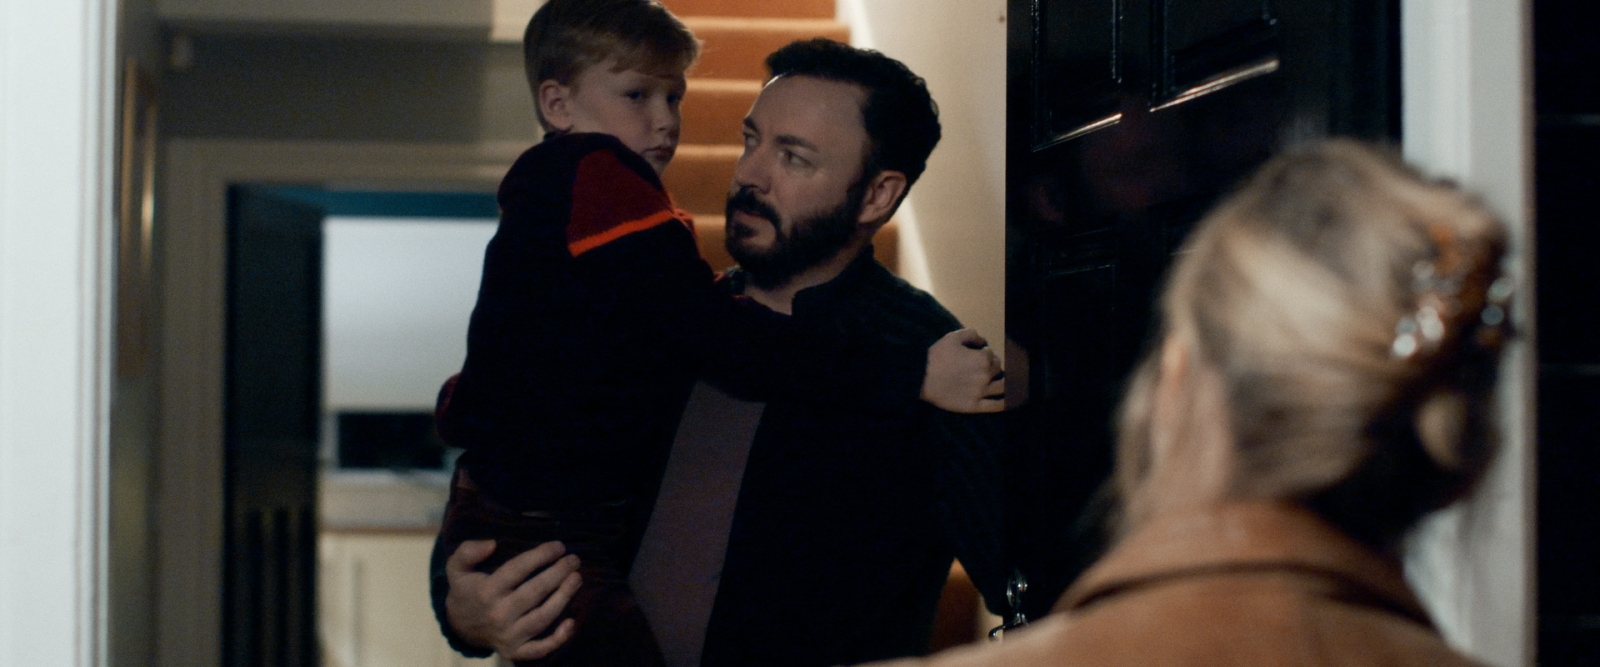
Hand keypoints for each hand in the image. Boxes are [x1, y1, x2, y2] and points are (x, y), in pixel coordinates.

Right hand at [445, 539, 581, 660]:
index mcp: (486, 592)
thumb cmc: (466, 590)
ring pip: (542, 618)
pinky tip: (572, 622)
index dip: (540, 556)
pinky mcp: (514, 651)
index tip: (559, 546)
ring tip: (577, 579)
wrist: (460, 627)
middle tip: (574, 560)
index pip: (517, 570)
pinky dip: (557, 639)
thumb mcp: (457, 568)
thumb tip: (492, 544)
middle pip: (535, 592)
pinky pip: (539, 649)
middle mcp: (498, 614)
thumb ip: (467, 552)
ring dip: (564, 598)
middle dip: (558, 574)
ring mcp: (508, 636)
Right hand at [921, 328, 1004, 412]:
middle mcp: (986, 376)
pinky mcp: (975, 406)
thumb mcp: (953, 337)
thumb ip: (972, 335)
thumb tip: (984, 341)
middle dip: (992, 367)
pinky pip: (996, 406)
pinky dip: (1006, 403)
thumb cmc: (936, 356)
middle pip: (998, 369)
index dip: (984, 354)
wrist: (920, 377)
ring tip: (1000, 382)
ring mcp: (982, 392)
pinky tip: (1010, 401)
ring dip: (1003, 382)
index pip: (992, 355)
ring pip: (1002, 387)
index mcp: (983, 359)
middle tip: (982, 368)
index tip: (976, 355)